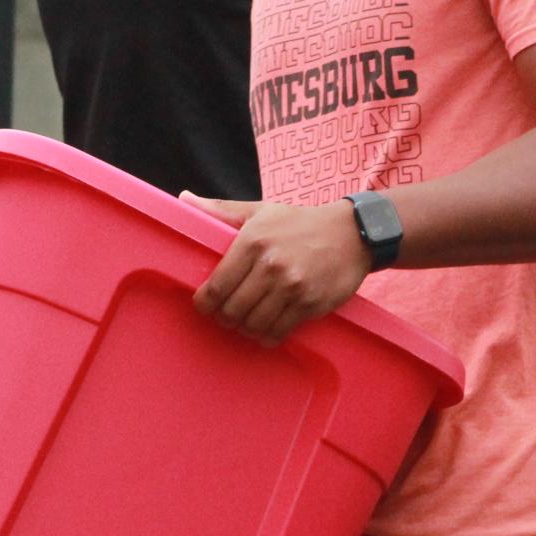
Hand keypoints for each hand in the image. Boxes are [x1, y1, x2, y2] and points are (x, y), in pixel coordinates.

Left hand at [184, 194, 372, 343]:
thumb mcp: (260, 210)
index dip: (205, 303)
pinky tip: (267, 328)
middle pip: (231, 310)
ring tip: (246, 321)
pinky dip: (267, 335)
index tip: (206, 305)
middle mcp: (271, 265)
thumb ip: (220, 210)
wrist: (352, 233)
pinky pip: (278, 332)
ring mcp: (292, 287)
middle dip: (225, 317)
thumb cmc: (300, 223)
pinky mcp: (310, 304)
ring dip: (246, 328)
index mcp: (252, 241)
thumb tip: (183, 199)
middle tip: (227, 315)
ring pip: (253, 324)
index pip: (216, 287)